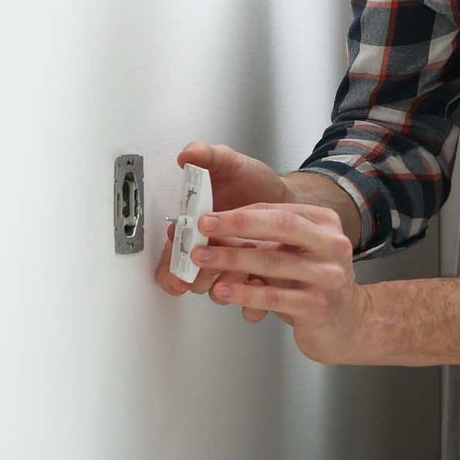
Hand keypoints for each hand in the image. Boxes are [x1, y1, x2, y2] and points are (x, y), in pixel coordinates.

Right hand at [154, 142, 291, 312]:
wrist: (288, 198)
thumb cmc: (254, 183)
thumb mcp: (230, 163)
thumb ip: (207, 157)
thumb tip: (187, 155)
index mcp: (195, 230)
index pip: (171, 258)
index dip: (171, 266)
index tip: (182, 262)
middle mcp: (211, 253)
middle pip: (191, 280)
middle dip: (199, 275)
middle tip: (214, 261)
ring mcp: (233, 269)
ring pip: (218, 293)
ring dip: (226, 287)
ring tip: (243, 270)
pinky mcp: (257, 280)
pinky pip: (249, 304)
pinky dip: (253, 302)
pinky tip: (261, 285)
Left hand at [188, 204, 369, 363]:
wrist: (349, 324)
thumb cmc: (317, 285)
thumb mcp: (301, 254)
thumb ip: (271, 240)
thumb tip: (221, 231)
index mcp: (326, 225)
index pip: (280, 211)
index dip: (242, 213)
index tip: (211, 215)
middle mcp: (332, 245)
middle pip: (281, 226)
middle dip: (238, 225)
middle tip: (204, 226)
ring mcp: (327, 276)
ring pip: (273, 262)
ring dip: (232, 259)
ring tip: (202, 258)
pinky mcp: (317, 306)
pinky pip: (273, 296)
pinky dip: (244, 292)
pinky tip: (223, 289)